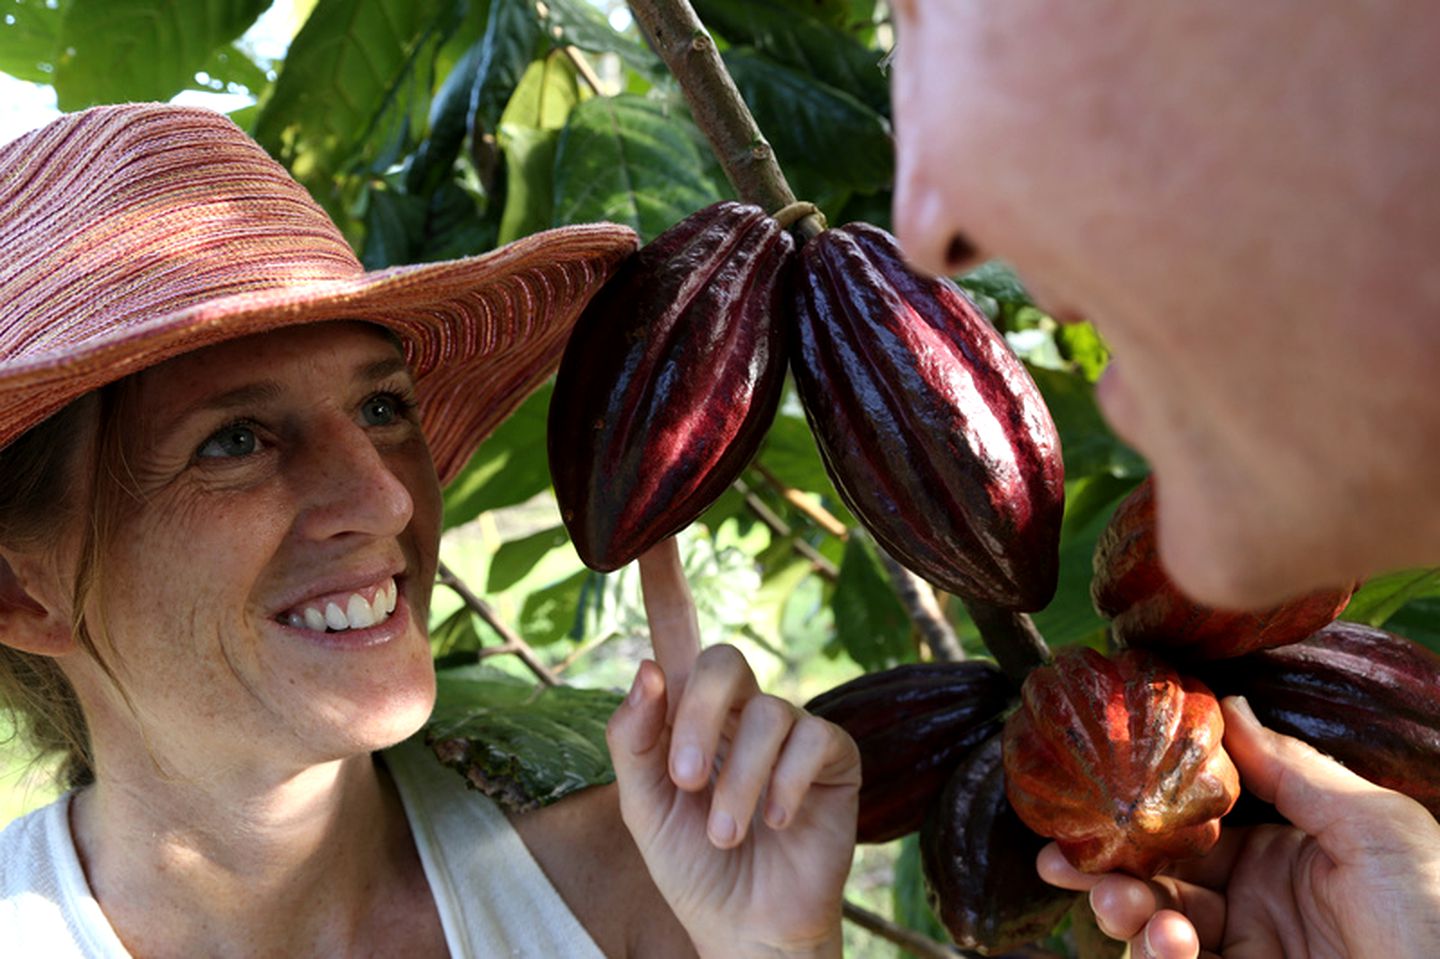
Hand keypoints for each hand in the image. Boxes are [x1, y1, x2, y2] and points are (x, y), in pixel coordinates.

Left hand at [605, 539, 860, 958]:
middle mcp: (740, 710)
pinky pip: (812, 740)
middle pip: (721, 660)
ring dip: (735, 782)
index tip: (647, 531)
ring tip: (724, 833)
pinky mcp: (834, 758)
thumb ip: (634, 740)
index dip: (663, 581)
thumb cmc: (692, 866)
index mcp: (686, 714)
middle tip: (682, 782)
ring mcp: (789, 731)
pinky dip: (783, 785)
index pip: (674, 633)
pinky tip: (775, 821)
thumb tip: (647, 667)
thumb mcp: (643, 807)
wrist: (745, 927)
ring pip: (767, 713)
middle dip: (697, 719)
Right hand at [1038, 696, 1439, 957]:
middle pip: (1159, 874)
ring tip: (1122, 903)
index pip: (1195, 821)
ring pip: (1155, 925)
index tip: (1088, 789)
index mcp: (1289, 852)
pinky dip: (1155, 952)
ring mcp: (1248, 952)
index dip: (1141, 806)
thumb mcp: (1374, 827)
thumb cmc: (1437, 914)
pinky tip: (1166, 939)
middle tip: (1064, 856)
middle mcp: (1258, 902)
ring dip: (1125, 909)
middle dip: (1107, 864)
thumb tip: (1228, 706)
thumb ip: (1291, 769)